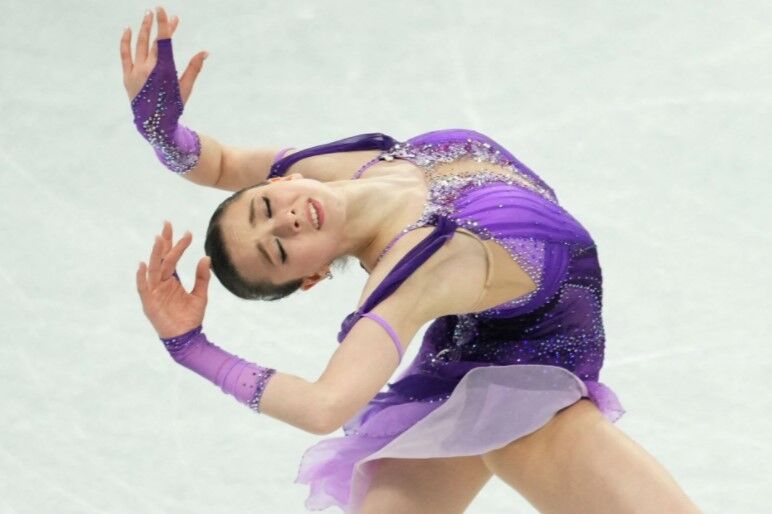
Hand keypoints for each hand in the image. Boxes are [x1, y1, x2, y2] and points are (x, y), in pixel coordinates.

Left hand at [120, 6, 206, 102]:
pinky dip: (125, 42)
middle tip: (159, 10)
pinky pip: (125, 55)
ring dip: (143, 29)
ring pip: (139, 45)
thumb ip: (194, 68)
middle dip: (158, 25)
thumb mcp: (186, 88)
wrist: (154, 125)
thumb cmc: (173, 106)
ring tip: (147, 16)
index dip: (163, 24)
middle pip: (154, 41)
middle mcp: (149, 69)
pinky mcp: (127, 77)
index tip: (162, 10)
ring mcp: (136, 72)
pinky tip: (128, 30)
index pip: (163, 42)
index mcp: (165, 71)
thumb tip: (205, 52)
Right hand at [136, 221, 210, 338]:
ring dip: (156, 253)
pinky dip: (142, 276)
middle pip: (161, 258)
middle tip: (168, 224)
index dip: (177, 244)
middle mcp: (161, 283)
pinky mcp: (149, 302)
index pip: (172, 258)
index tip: (186, 231)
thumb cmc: (191, 317)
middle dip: (165, 242)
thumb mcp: (200, 294)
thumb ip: (202, 277)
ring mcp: (154, 292)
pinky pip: (144, 287)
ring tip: (160, 238)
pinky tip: (143, 265)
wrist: (187, 337)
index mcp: (171, 280)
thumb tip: (206, 257)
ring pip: (154, 268)